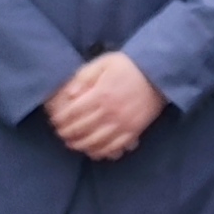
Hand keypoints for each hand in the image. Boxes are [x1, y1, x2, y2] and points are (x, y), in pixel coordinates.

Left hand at [45, 52, 167, 161]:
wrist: (159, 74)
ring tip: (72, 144)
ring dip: (80, 145)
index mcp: (101, 94)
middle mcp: (110, 112)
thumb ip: (84, 76)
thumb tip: (69, 94)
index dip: (61, 120)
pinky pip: (114, 147)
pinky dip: (101, 151)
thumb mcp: (104, 62)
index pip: (73, 113)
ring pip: (95, 141)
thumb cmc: (129, 66)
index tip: (55, 121)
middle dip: (67, 133)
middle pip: (81, 129)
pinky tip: (92, 151)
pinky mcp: (134, 131)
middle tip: (60, 133)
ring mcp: (123, 124)